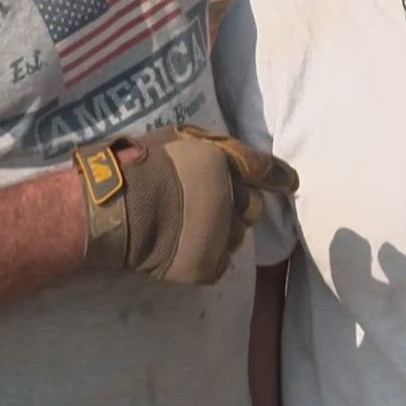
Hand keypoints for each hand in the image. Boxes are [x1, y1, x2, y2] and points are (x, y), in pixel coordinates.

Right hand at [71, 124, 298, 284]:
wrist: (113, 209)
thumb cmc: (136, 168)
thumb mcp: (174, 140)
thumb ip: (207, 150)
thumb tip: (227, 159)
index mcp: (223, 162)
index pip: (264, 169)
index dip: (280, 177)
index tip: (291, 184)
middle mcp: (232, 198)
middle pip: (253, 207)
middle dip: (239, 206)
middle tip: (209, 207)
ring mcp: (222, 234)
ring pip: (237, 237)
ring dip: (222, 232)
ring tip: (189, 229)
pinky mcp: (209, 265)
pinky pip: (220, 263)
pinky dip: (207, 258)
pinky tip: (184, 250)